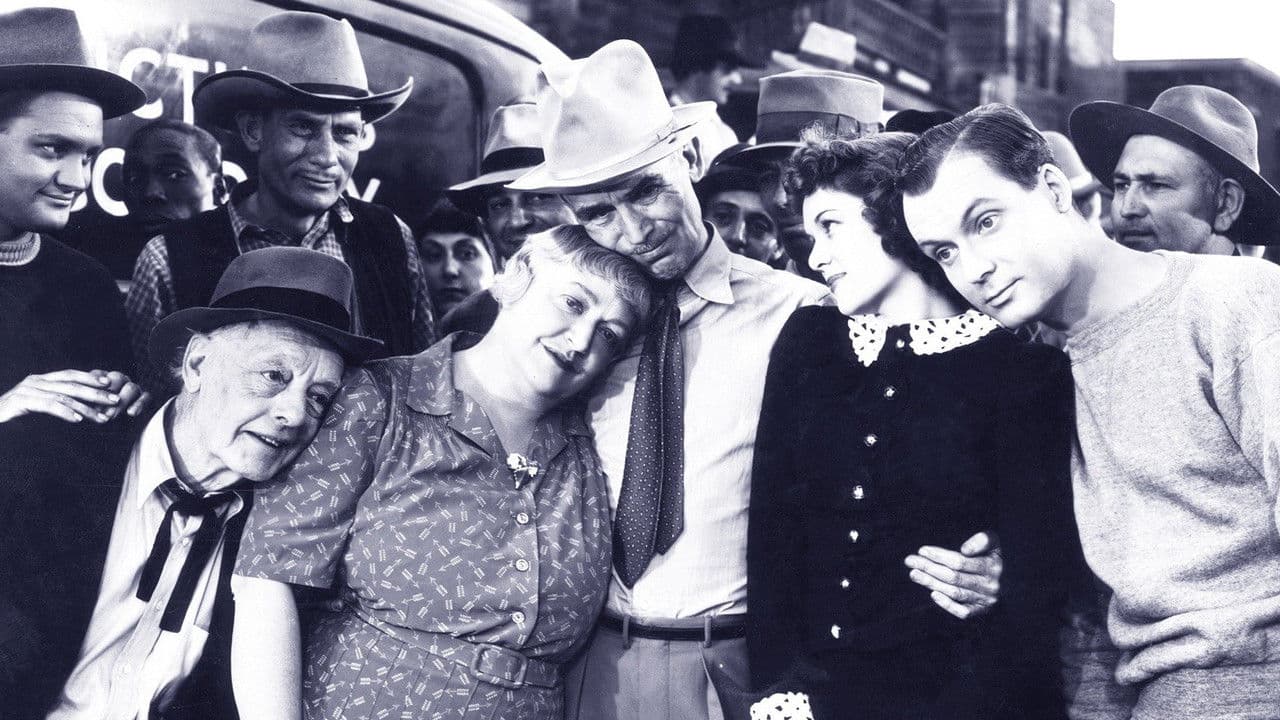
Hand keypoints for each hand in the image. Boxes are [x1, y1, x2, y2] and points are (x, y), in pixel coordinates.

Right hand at [0, 369, 148, 424]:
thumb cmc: (12, 417)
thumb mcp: (36, 407)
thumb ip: (55, 403)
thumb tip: (82, 410)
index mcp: (40, 380)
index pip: (70, 375)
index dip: (91, 378)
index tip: (111, 383)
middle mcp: (34, 381)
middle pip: (71, 384)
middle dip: (95, 392)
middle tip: (115, 400)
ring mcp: (26, 390)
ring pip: (62, 395)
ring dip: (85, 407)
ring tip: (102, 417)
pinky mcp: (19, 402)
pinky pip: (46, 405)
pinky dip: (64, 411)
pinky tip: (77, 419)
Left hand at [904, 531, 1001, 618]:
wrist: (1013, 580)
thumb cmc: (993, 557)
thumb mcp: (993, 543)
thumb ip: (982, 540)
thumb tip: (965, 550)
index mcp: (992, 566)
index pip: (959, 562)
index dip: (939, 555)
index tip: (922, 550)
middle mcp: (989, 585)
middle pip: (953, 577)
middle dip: (929, 568)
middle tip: (910, 561)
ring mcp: (985, 600)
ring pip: (954, 592)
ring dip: (931, 583)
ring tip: (913, 574)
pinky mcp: (981, 611)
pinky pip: (963, 612)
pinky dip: (947, 604)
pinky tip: (932, 593)